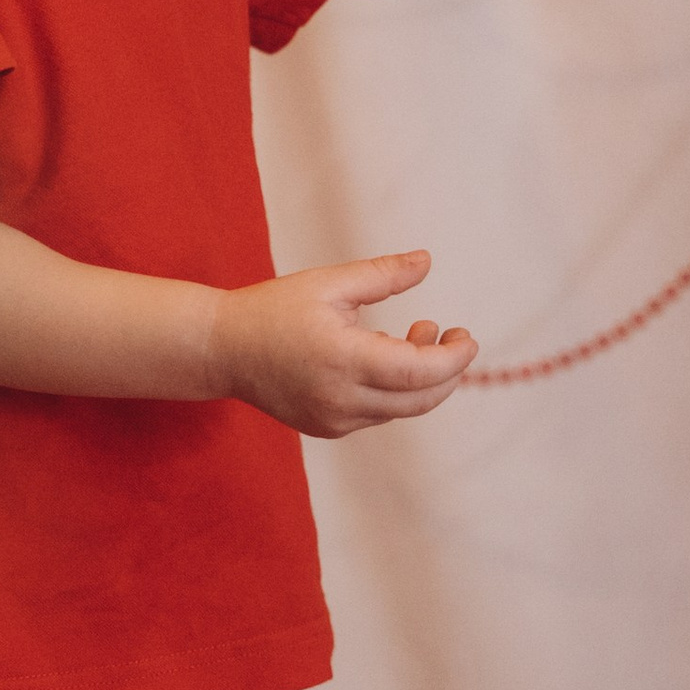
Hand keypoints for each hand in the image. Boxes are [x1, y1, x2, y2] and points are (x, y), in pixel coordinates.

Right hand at [209, 249, 476, 437]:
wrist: (223, 349)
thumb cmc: (274, 309)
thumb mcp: (329, 282)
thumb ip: (382, 275)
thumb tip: (427, 261)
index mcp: (342, 359)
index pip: (419, 373)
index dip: (453, 359)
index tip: (467, 337)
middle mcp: (340, 399)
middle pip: (419, 400)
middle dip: (447, 371)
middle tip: (451, 335)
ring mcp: (333, 420)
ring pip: (400, 409)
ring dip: (421, 378)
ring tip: (416, 333)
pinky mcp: (327, 428)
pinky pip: (377, 414)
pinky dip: (394, 390)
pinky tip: (384, 355)